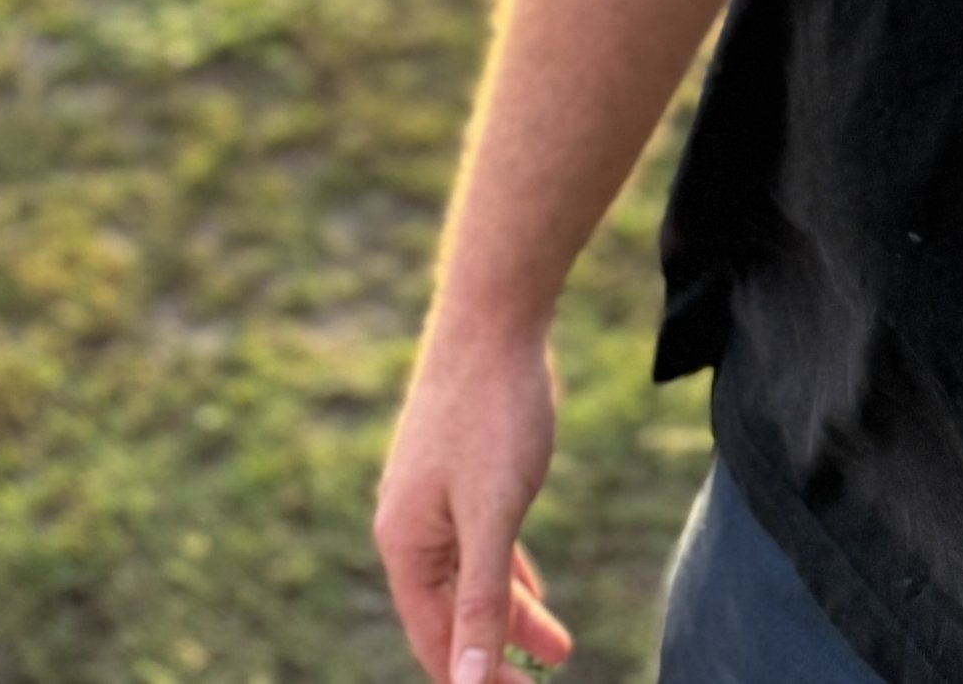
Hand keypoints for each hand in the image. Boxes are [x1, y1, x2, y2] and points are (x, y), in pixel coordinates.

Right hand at [374, 331, 574, 682]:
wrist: (494, 315)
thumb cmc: (492, 412)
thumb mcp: (493, 515)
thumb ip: (479, 599)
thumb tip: (464, 682)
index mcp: (404, 544)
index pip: (434, 639)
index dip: (473, 678)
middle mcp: (408, 525)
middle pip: (452, 612)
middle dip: (497, 652)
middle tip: (550, 676)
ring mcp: (431, 496)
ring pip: (471, 576)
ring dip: (512, 614)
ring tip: (559, 649)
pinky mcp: (457, 471)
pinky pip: (480, 541)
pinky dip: (507, 570)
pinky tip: (533, 592)